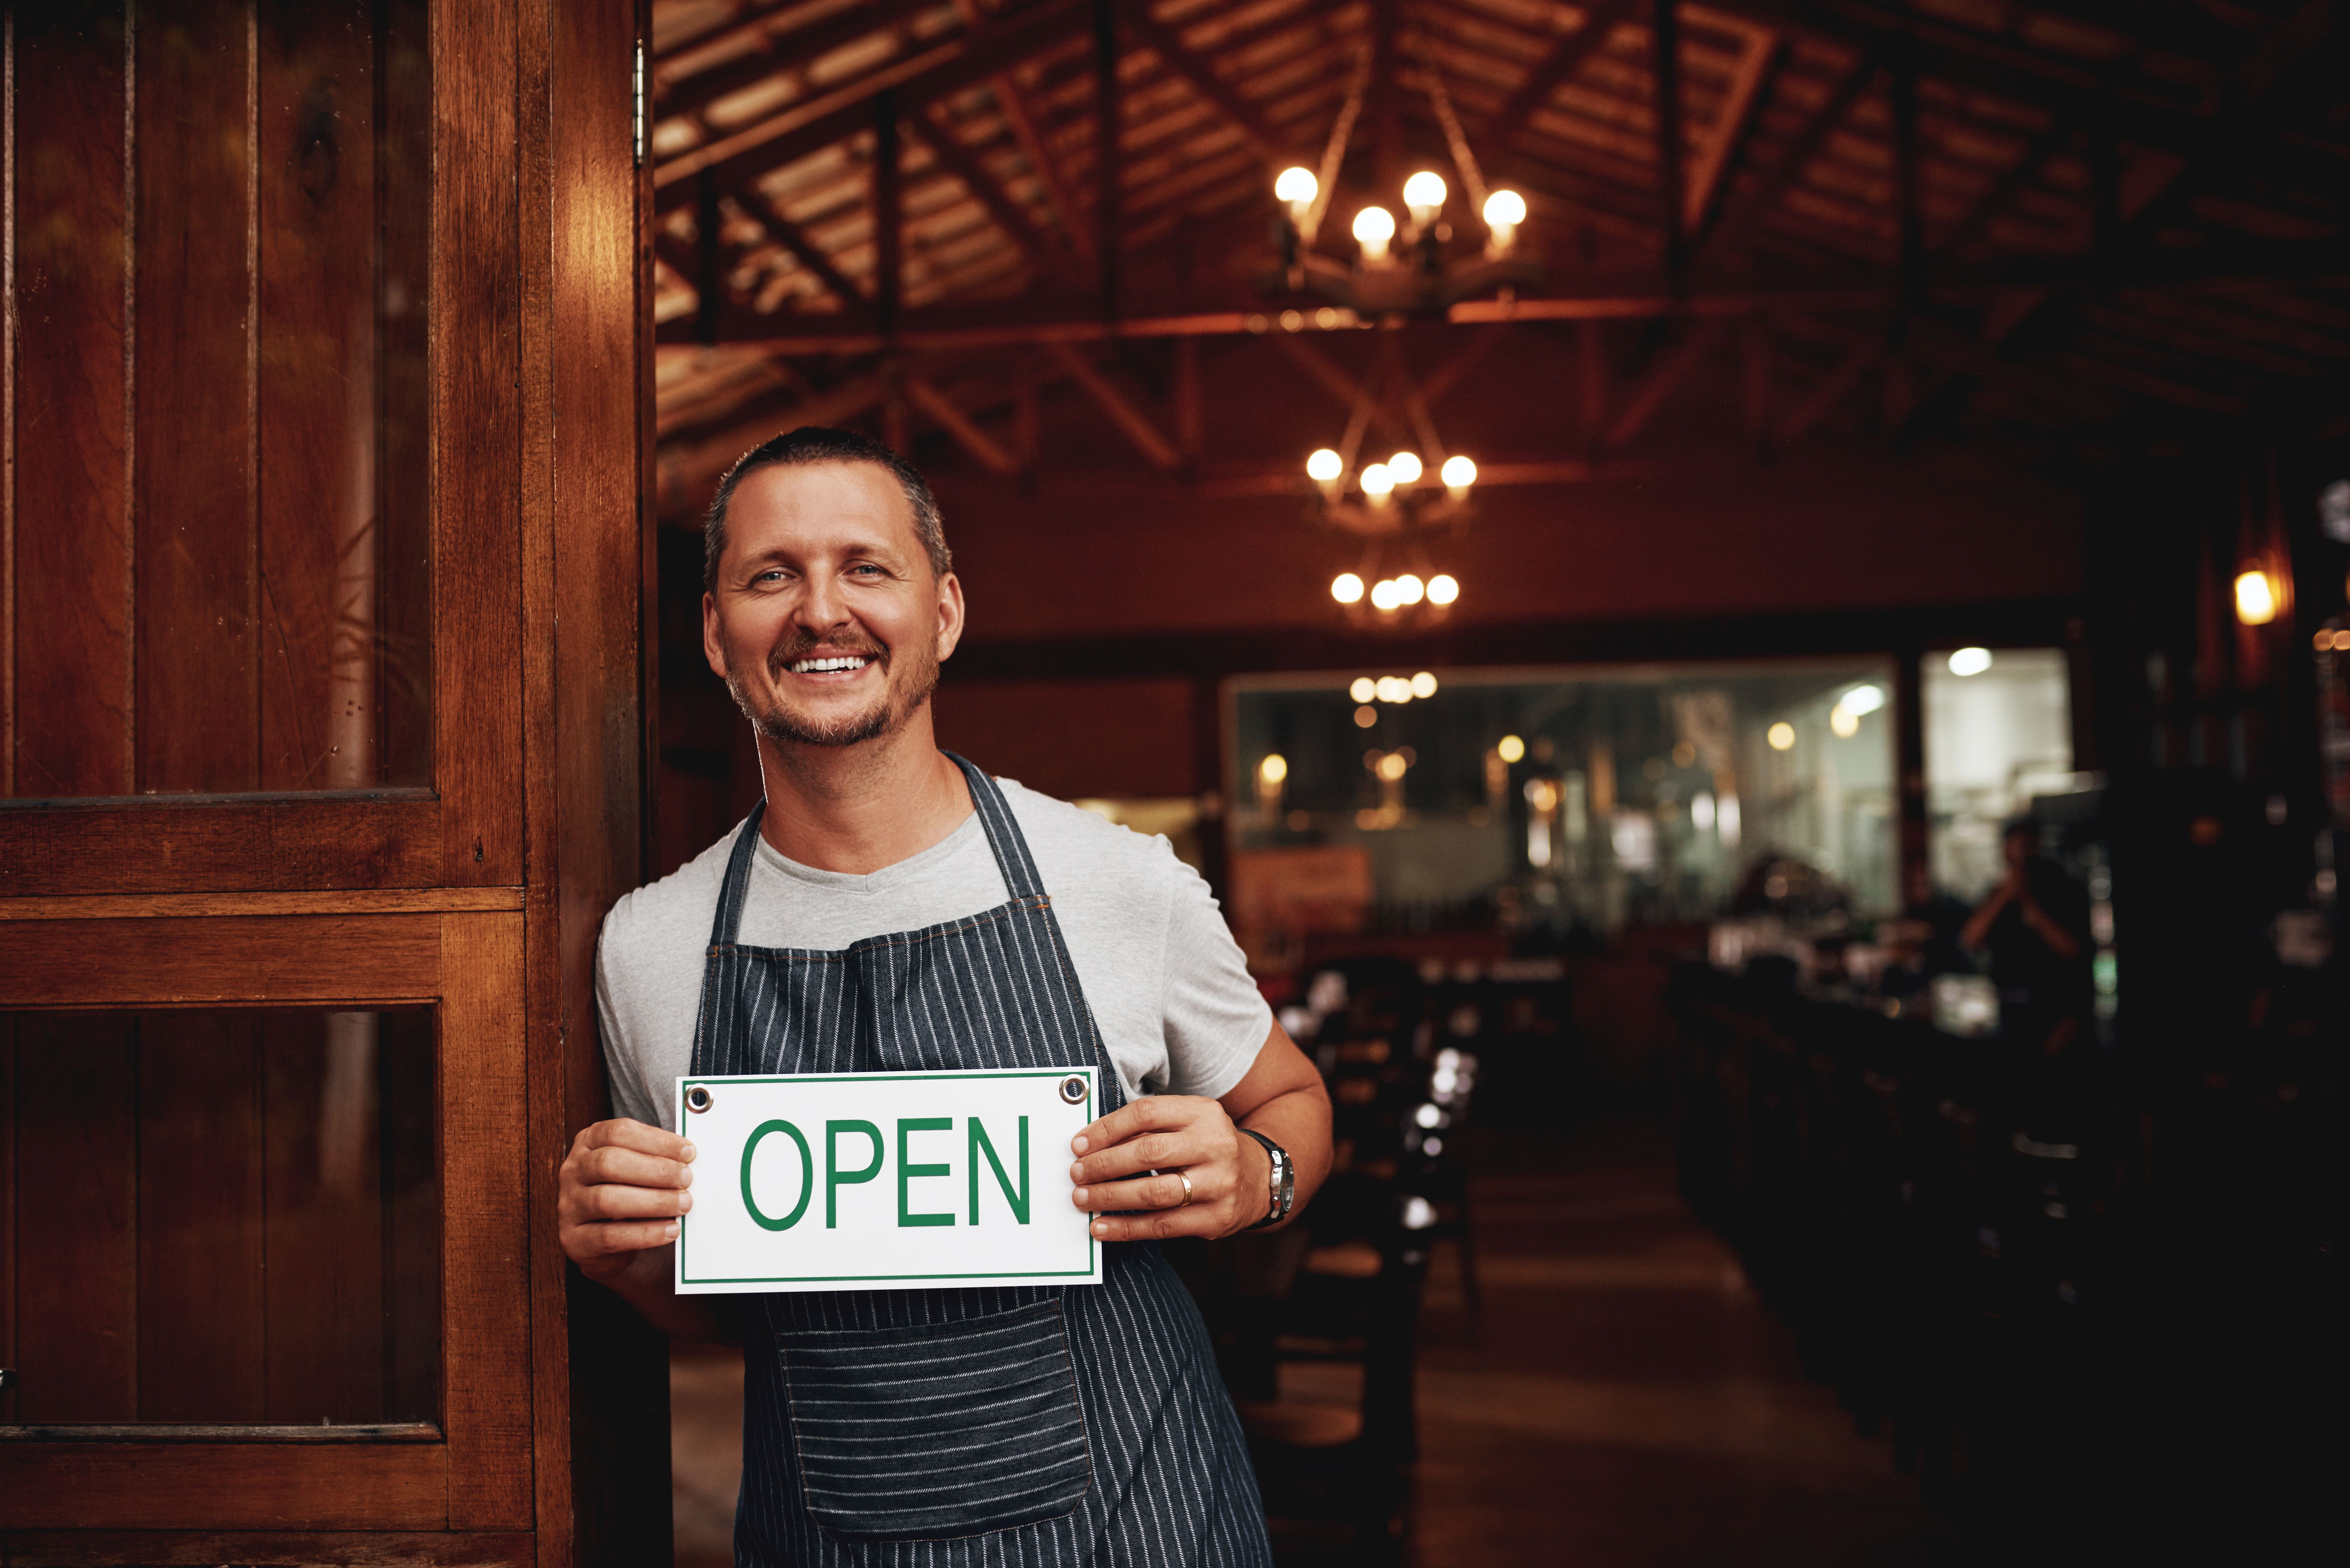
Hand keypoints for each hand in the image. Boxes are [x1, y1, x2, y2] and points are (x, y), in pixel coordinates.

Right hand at [559, 1118, 695, 1281]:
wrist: (602, 1241)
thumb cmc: (627, 1193)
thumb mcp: (636, 1168)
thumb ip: (656, 1158)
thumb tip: (690, 1158)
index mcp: (589, 1142)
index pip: (618, 1132)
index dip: (656, 1140)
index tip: (688, 1152)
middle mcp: (573, 1170)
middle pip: (609, 1163)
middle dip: (655, 1170)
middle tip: (687, 1179)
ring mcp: (569, 1205)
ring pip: (607, 1199)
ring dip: (653, 1202)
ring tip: (684, 1204)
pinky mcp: (574, 1239)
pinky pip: (609, 1236)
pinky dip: (645, 1233)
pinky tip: (670, 1230)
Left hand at [1069, 1096, 1267, 1241]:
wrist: (1260, 1178)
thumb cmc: (1206, 1147)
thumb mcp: (1188, 1123)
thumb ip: (1148, 1128)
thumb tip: (1089, 1144)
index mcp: (1203, 1112)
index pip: (1146, 1113)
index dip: (1107, 1129)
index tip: (1078, 1145)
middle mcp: (1215, 1144)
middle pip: (1149, 1152)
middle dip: (1104, 1164)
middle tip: (1076, 1173)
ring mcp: (1219, 1183)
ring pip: (1155, 1192)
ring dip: (1111, 1197)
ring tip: (1082, 1199)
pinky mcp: (1217, 1218)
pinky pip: (1163, 1225)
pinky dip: (1126, 1228)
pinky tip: (1102, 1228)